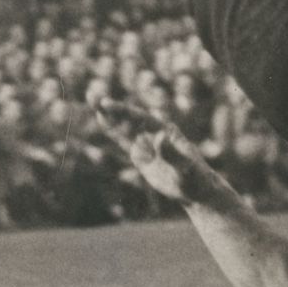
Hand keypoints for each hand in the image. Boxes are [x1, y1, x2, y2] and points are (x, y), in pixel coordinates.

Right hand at [92, 100, 216, 204]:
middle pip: (130, 119)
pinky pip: (124, 139)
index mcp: (166, 132)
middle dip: (112, 108)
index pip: (142, 119)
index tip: (108, 105)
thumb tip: (160, 139)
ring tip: (92, 100)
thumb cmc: (195, 178)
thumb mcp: (185, 168)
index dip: (124, 112)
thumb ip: (173, 154)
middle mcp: (155, 133)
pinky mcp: (140, 154)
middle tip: (93, 96)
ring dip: (109, 115)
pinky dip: (113, 129)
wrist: (195, 190)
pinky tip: (102, 119)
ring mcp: (146, 143)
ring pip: (124, 127)